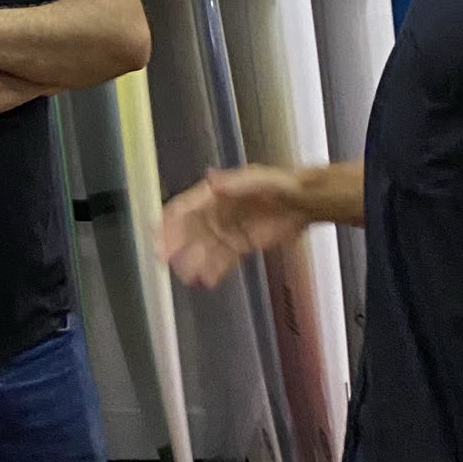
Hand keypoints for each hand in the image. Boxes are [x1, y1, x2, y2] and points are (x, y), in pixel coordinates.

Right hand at [162, 166, 310, 287]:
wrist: (304, 202)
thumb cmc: (280, 185)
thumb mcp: (256, 180)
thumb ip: (233, 183)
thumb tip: (211, 181)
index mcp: (214, 194)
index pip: (184, 208)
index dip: (169, 223)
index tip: (158, 238)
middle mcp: (215, 213)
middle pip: (188, 231)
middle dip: (175, 247)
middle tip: (165, 263)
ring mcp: (227, 230)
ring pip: (203, 249)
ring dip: (193, 262)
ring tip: (187, 277)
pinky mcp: (240, 245)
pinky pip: (222, 259)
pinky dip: (213, 270)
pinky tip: (206, 281)